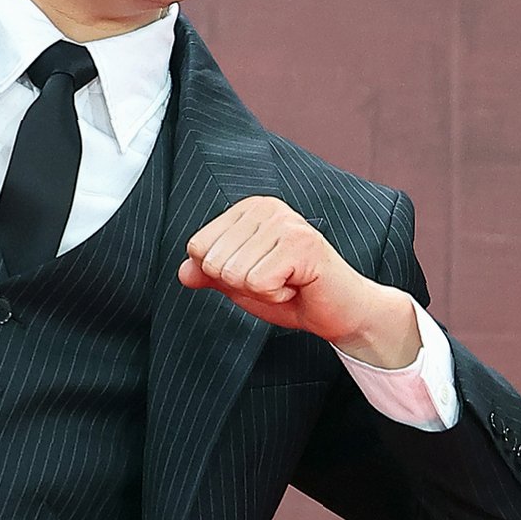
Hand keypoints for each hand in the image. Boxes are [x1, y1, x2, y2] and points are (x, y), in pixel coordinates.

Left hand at [179, 196, 418, 360]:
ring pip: (234, 273)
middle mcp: (265, 208)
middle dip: (241, 284)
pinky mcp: (301, 243)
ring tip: (287, 282)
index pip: (197, 247)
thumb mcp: (240, 284)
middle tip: (275, 280)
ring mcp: (285, 222)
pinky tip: (297, 286)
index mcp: (247, 210)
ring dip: (260, 290)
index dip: (222, 275)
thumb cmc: (292, 293)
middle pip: (213, 261)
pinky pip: (258, 283)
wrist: (338, 312)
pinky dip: (276, 295)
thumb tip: (183, 272)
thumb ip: (209, 274)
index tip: (257, 273)